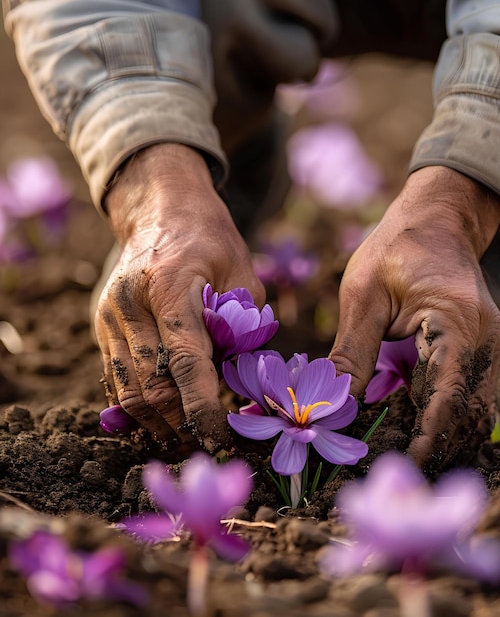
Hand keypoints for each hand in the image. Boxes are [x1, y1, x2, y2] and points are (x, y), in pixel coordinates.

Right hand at [94, 144, 264, 454]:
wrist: (161, 209)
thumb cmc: (211, 240)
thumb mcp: (244, 274)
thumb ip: (242, 328)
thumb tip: (235, 381)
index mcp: (169, 286)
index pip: (186, 362)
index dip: (203, 408)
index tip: (220, 438)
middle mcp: (129, 304)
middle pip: (150, 384)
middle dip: (179, 422)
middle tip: (207, 443)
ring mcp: (109, 316)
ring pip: (126, 389)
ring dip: (155, 420)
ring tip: (184, 437)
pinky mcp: (101, 325)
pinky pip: (115, 378)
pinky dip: (136, 403)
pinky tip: (160, 416)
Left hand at [330, 166, 499, 473]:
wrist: (437, 220)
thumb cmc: (396, 249)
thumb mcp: (363, 295)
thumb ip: (351, 352)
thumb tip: (330, 405)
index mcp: (459, 326)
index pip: (447, 400)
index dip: (425, 439)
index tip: (398, 466)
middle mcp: (486, 344)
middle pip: (468, 416)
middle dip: (433, 446)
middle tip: (390, 467)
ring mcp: (489, 350)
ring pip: (473, 413)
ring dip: (441, 436)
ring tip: (398, 452)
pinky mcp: (480, 352)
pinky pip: (469, 397)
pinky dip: (444, 417)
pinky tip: (413, 425)